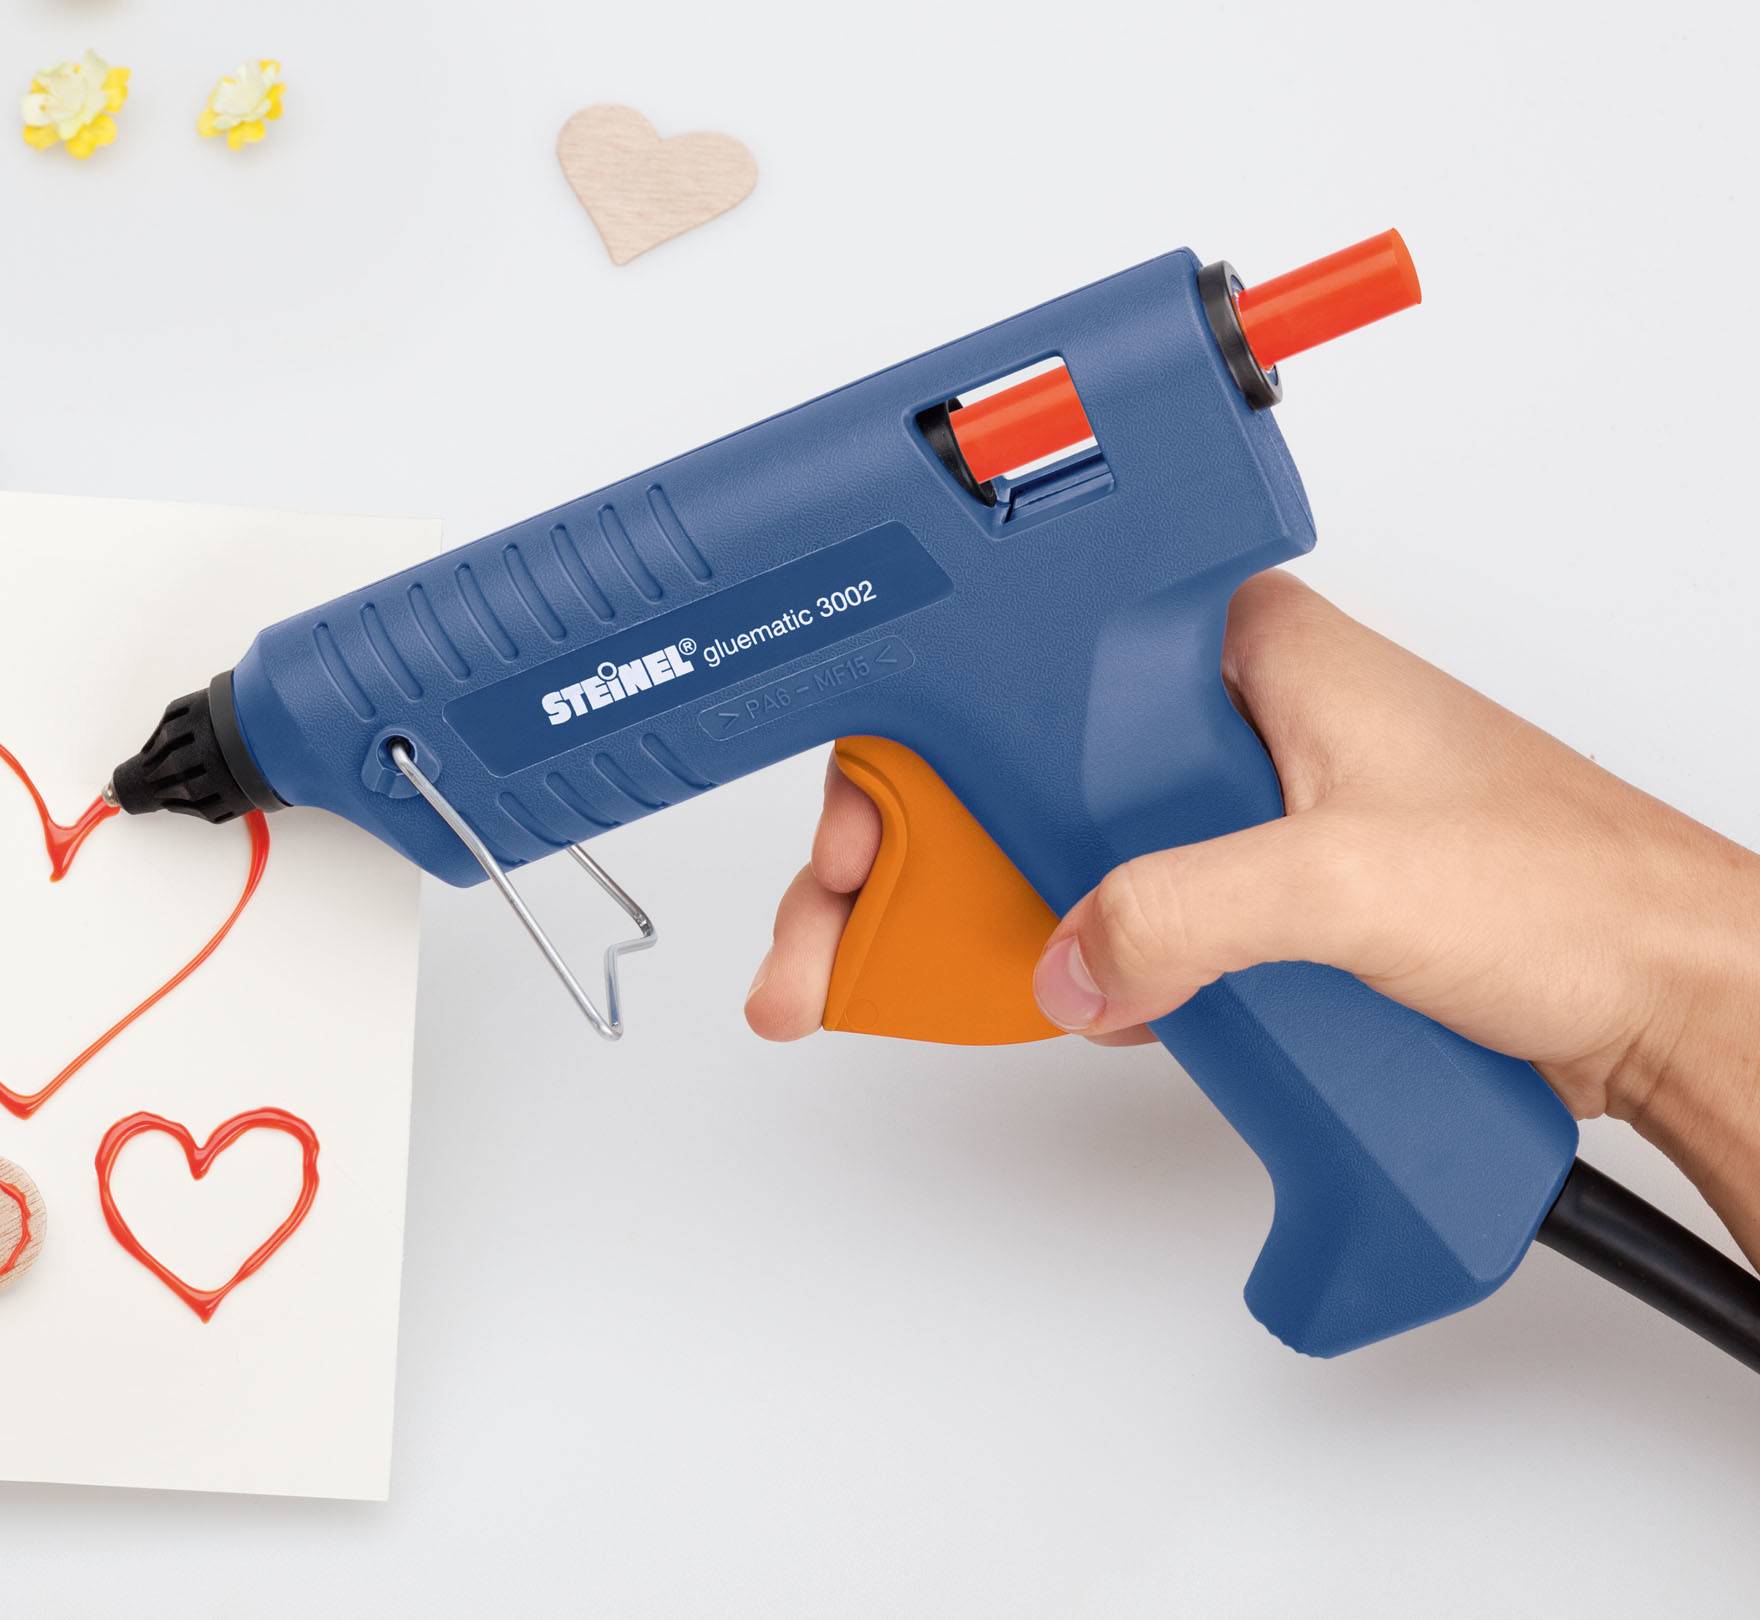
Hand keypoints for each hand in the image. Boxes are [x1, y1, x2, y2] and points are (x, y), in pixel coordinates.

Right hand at [744, 572, 1759, 1256]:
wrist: (1679, 1001)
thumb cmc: (1575, 891)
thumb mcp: (1347, 886)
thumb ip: (1185, 914)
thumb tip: (1064, 962)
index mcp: (1237, 651)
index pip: (1016, 670)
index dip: (909, 757)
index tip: (843, 843)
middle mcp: (1223, 714)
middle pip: (1005, 772)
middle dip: (895, 866)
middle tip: (819, 958)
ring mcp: (1236, 806)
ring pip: (1050, 849)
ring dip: (964, 923)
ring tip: (871, 987)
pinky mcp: (1259, 890)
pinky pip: (1119, 913)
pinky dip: (1062, 962)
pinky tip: (1035, 1004)